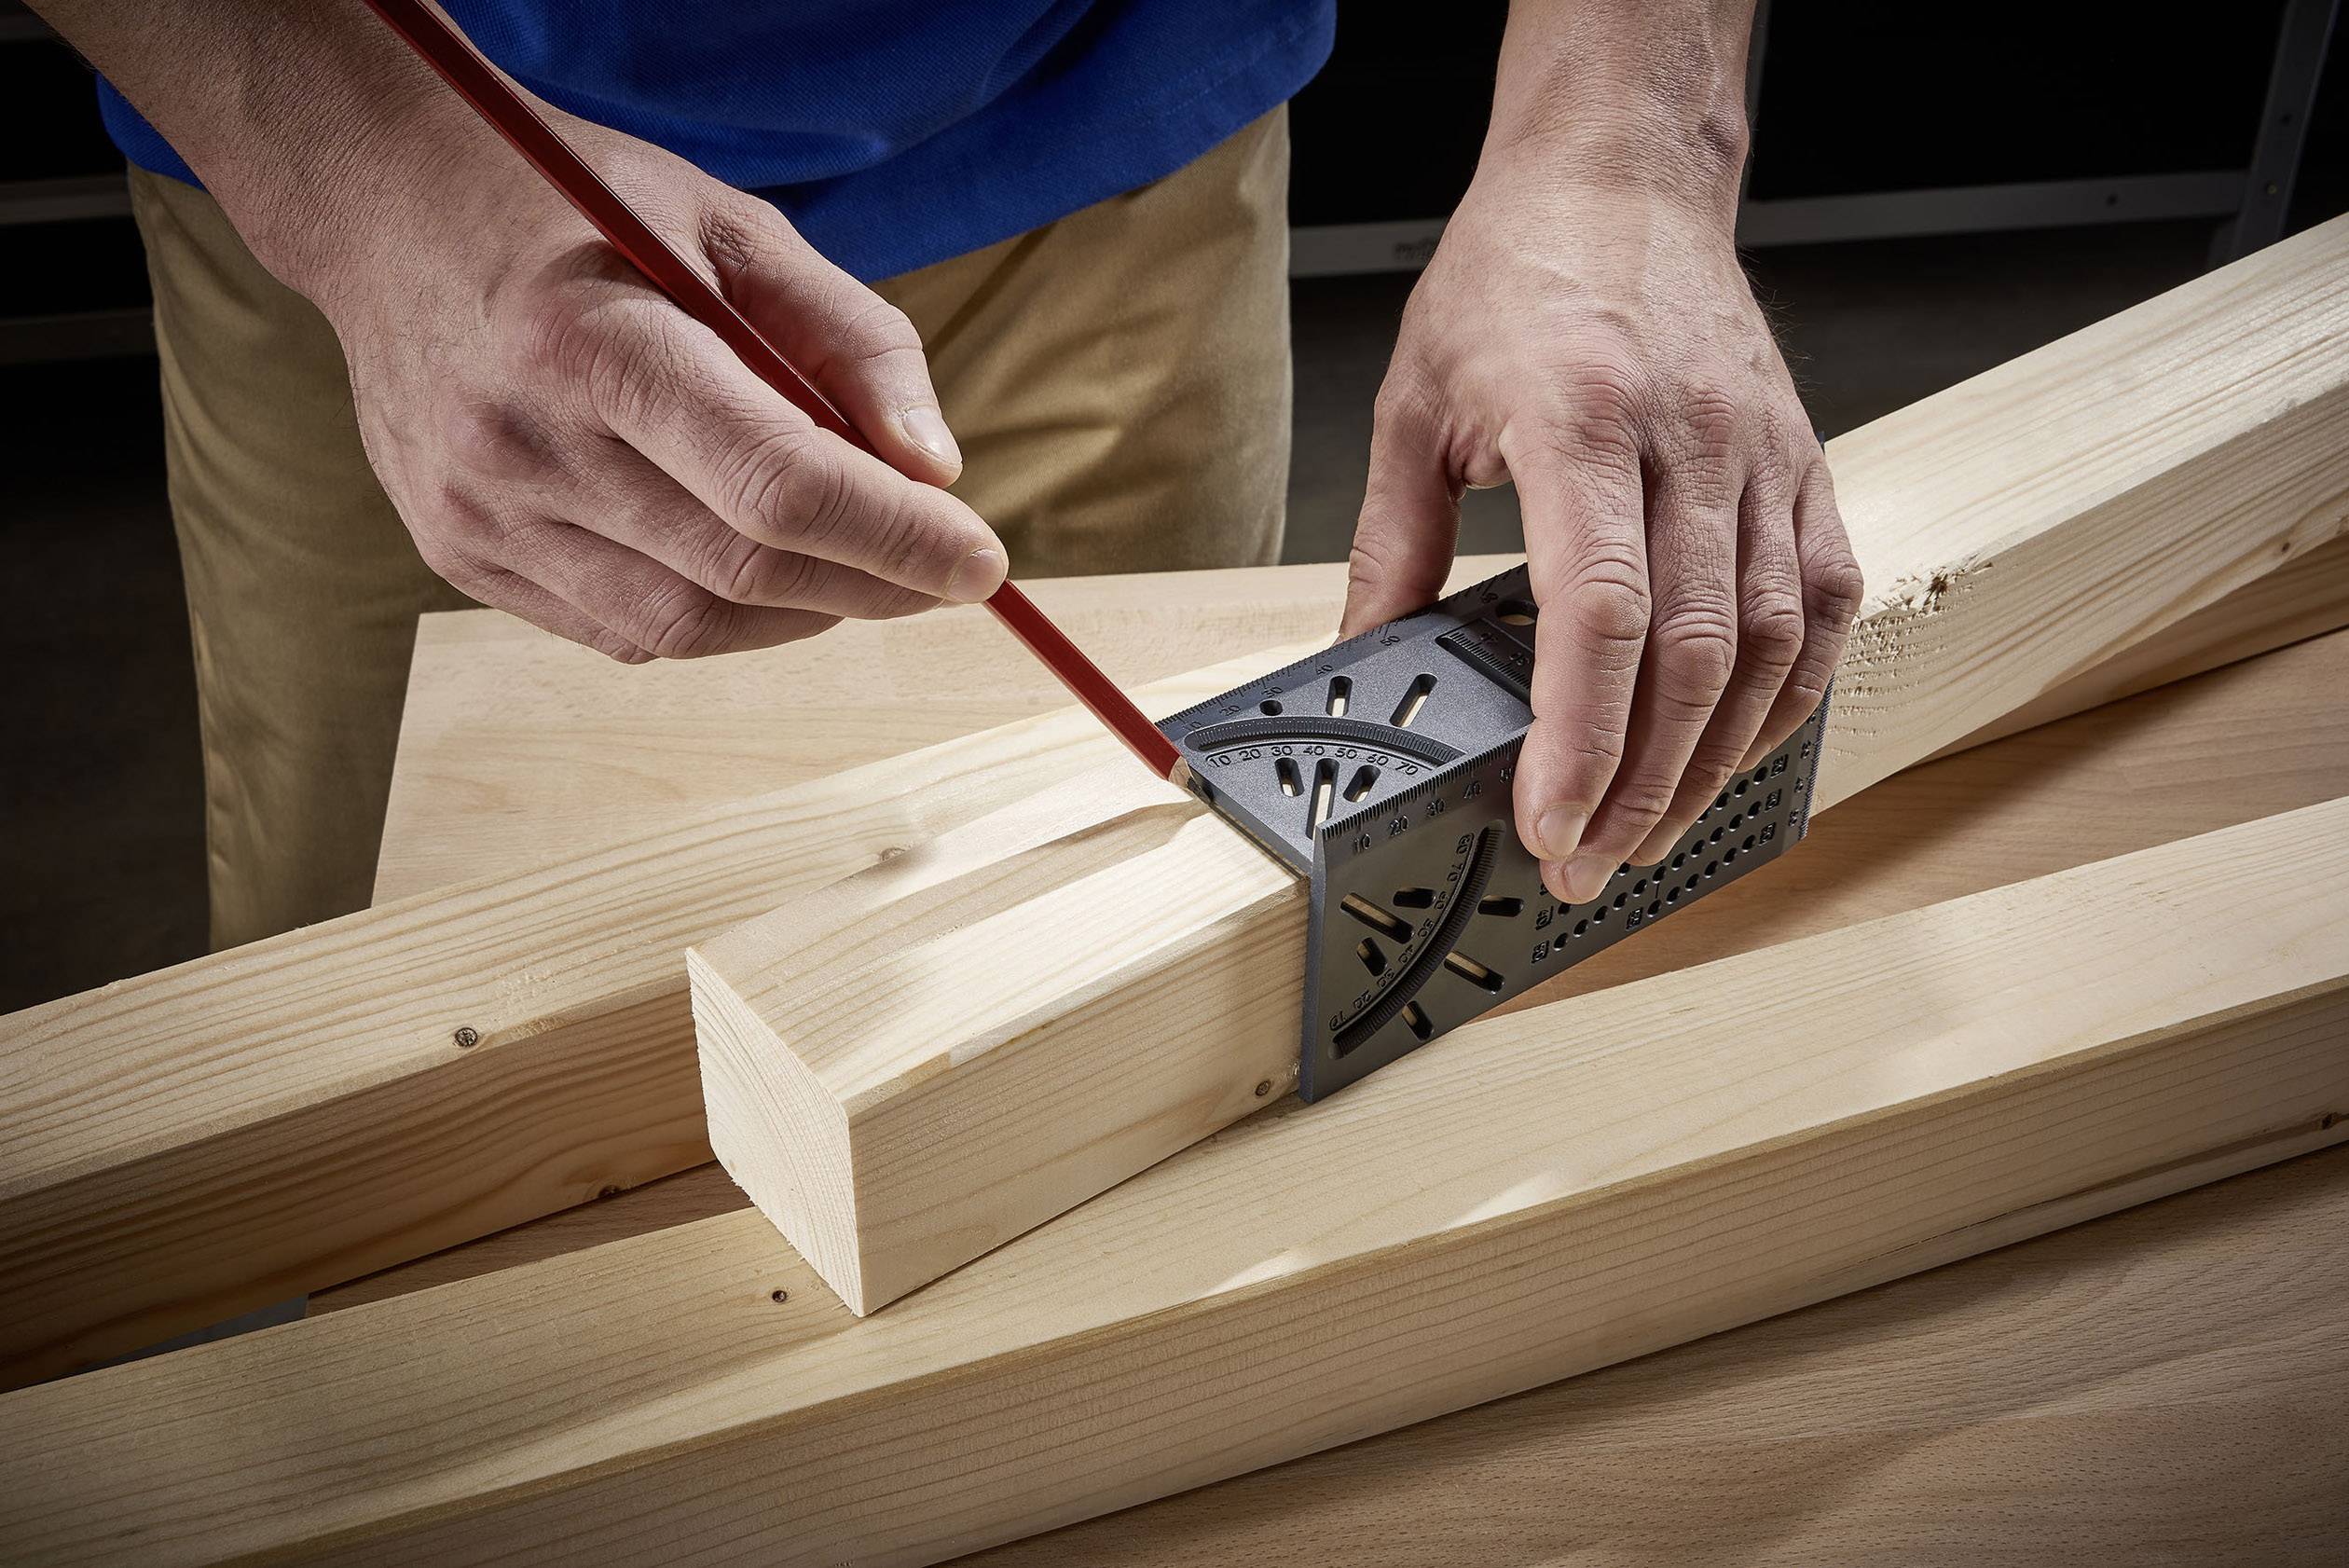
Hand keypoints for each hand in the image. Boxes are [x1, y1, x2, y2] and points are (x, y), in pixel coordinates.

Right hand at [282, 98, 1004, 661]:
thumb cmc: (582, 211)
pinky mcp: (460, 557)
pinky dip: (716, 615)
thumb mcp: (733, 229)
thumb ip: (850, 339)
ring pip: (689, 626)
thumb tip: (935, 472)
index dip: (896, 541)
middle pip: (743, 571)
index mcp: (592, 344)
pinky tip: (744, 561)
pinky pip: (627, 632)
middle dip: (873, 584)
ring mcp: (478, 514)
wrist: (388, 209)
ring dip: (801, 609)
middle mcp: (520, 444)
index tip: (983, 563)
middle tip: (942, 570)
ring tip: (848, 558)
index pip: (778, 489)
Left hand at [1341, 175, 1863, 906]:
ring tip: (1653, 834)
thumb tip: (1363, 661)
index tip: (1550, 822)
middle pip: (1690, 651)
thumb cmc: (1515, 273)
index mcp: (1579, 420)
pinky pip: (1822, 599)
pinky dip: (1788, 692)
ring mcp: (1762, 452)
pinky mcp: (1804, 461)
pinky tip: (1740, 747)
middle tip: (1589, 865)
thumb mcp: (1413, 399)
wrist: (1620, 177)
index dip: (1580, 738)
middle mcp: (1690, 440)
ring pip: (1769, 641)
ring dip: (1714, 761)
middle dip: (1641, 784)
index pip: (1598, 614)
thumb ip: (1392, 543)